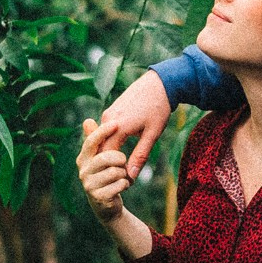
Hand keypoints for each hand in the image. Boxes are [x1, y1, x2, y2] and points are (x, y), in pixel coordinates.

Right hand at [76, 119, 131, 222]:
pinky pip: (120, 184)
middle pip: (107, 156)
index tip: (116, 124)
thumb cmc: (109, 176)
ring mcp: (88, 183)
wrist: (108, 207)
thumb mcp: (105, 156)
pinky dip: (126, 184)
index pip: (92, 141)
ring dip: (124, 174)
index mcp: (83, 157)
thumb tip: (86, 121)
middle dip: (121, 159)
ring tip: (121, 177)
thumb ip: (97, 140)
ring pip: (116, 171)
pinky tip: (121, 187)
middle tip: (123, 163)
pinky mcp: (97, 196)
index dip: (103, 131)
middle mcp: (83, 169)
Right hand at [92, 68, 173, 182]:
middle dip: (111, 163)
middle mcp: (108, 120)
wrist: (159, 83)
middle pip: (102, 148)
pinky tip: (123, 149)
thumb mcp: (152, 134)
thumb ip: (141, 154)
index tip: (127, 179)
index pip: (107, 155)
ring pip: (103, 140)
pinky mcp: (111, 111)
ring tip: (125, 162)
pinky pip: (106, 132)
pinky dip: (112, 142)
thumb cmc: (159, 108)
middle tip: (127, 173)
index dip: (115, 169)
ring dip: (111, 153)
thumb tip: (131, 175)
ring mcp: (108, 114)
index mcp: (118, 127)